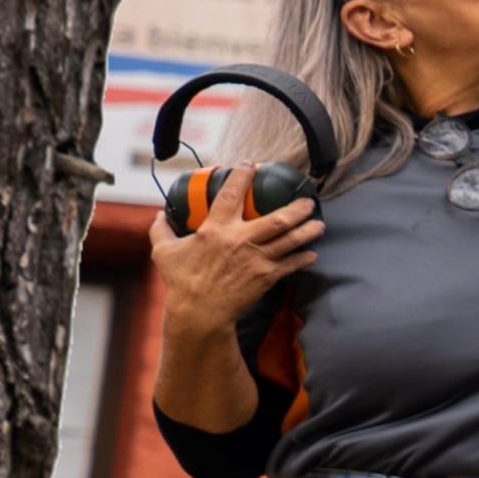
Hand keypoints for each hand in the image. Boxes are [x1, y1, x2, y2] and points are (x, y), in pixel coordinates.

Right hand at [148, 167, 322, 330]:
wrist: (199, 313)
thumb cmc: (182, 282)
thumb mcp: (165, 252)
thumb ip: (162, 231)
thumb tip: (159, 215)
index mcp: (215, 229)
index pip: (232, 194)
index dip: (243, 175)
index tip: (252, 164)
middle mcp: (240, 240)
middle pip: (278, 218)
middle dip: (297, 207)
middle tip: (307, 201)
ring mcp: (256, 258)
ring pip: (291, 239)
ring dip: (308, 230)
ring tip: (319, 223)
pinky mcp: (266, 276)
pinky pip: (291, 264)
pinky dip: (304, 258)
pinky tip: (312, 253)